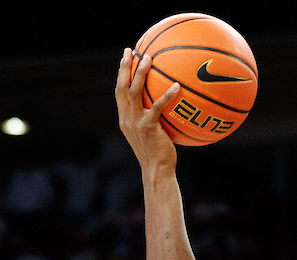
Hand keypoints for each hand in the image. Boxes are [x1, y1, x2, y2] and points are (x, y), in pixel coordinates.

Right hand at [116, 48, 179, 173]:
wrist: (156, 172)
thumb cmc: (158, 157)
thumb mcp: (151, 137)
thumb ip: (152, 121)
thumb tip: (167, 109)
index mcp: (125, 120)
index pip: (119, 93)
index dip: (121, 75)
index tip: (125, 59)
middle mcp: (127, 119)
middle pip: (121, 87)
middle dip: (124, 67)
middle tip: (130, 51)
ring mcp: (136, 123)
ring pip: (134, 91)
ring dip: (141, 73)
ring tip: (149, 58)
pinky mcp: (148, 127)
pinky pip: (157, 106)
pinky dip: (167, 95)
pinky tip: (177, 86)